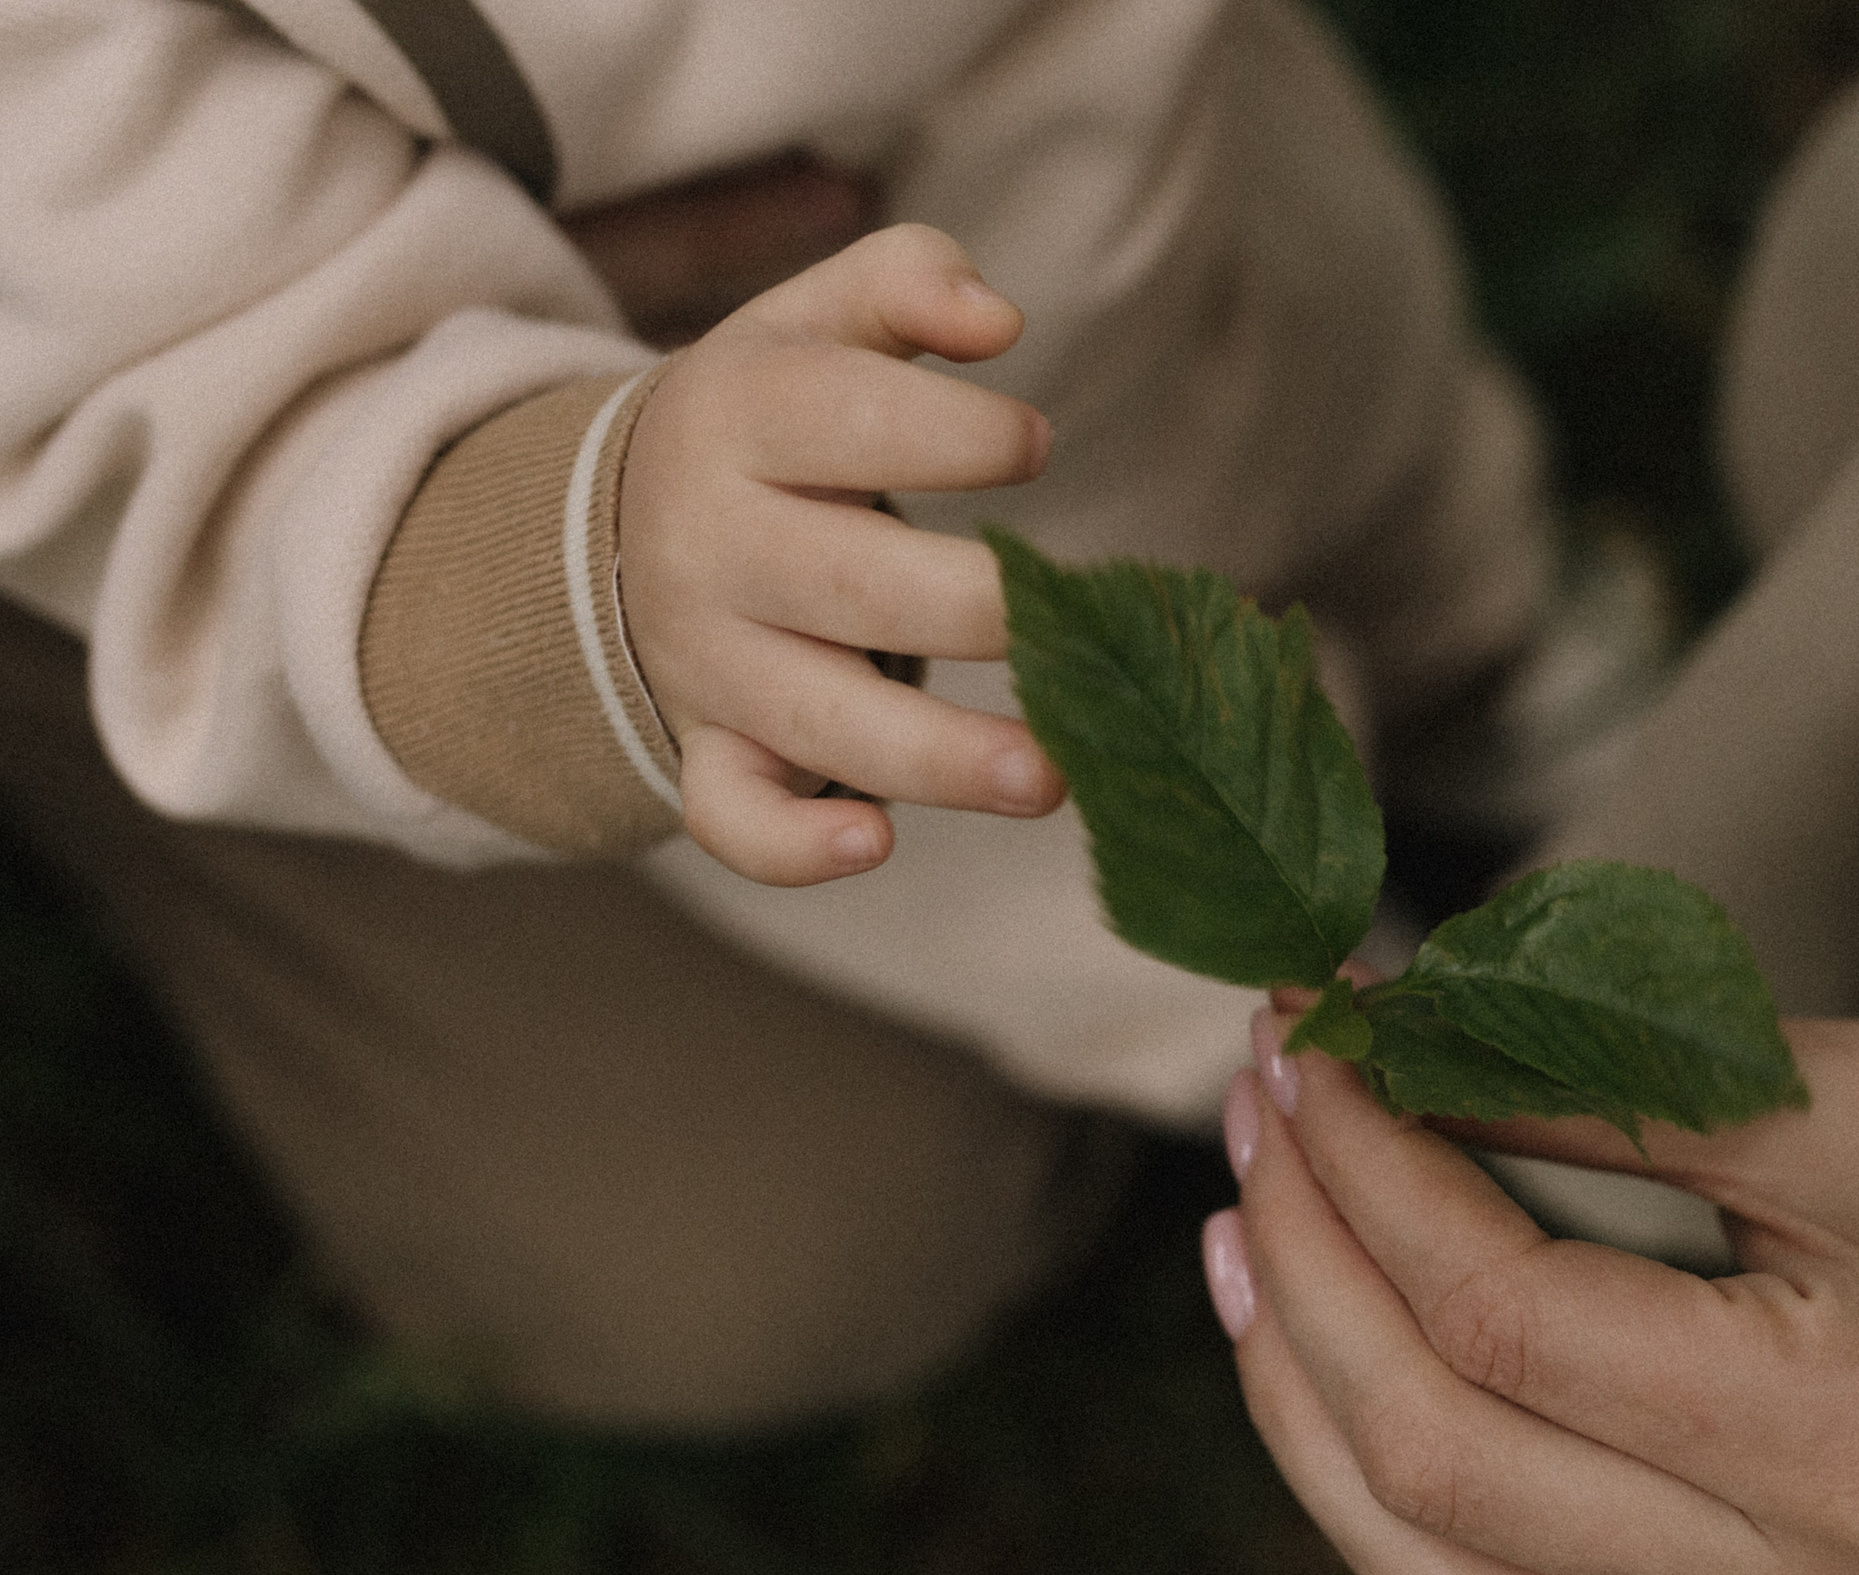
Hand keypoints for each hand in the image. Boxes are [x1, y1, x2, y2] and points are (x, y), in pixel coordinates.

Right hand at [618, 223, 1065, 884]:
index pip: (845, 420)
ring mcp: (710, 663)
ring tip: (1053, 777)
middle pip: (850, 584)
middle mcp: (714, 545)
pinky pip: (731, 817)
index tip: (1034, 445)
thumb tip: (996, 320)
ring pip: (819, 720)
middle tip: (1072, 624)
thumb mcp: (817, 321)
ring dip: (941, 758)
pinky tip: (875, 844)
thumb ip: (908, 281)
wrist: (627, 523)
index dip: (954, 435)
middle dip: (975, 607)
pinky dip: (792, 848)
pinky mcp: (713, 750)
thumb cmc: (776, 418)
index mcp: (740, 418)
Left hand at [1207, 1002, 1858, 1574]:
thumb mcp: (1820, 1085)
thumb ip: (1567, 1088)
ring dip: (1304, 1406)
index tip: (1301, 1036)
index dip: (1364, 1170)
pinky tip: (1336, 1378)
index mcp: (1849, 1450)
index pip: (1501, 1324)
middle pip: (1437, 1471)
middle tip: (1258, 1110)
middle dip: (1305, 1273)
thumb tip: (1354, 1053)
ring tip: (1253, 1240)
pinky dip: (1386, 1512)